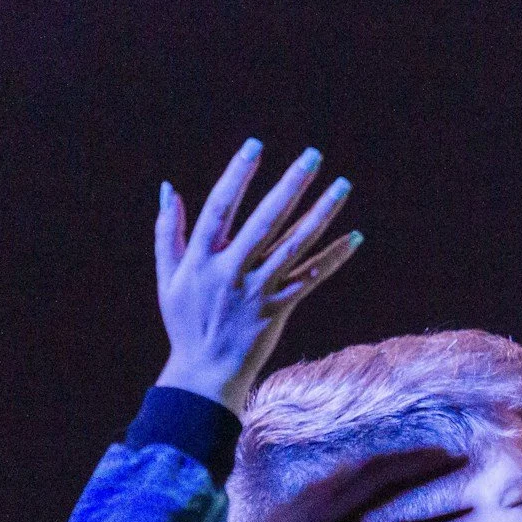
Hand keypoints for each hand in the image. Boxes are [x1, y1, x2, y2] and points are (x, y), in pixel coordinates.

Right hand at [154, 139, 359, 414]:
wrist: (205, 375)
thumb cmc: (185, 322)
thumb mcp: (169, 277)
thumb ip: (168, 231)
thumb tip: (168, 188)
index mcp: (201, 260)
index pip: (220, 207)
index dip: (238, 175)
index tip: (256, 146)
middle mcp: (231, 272)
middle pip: (266, 220)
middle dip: (291, 185)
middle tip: (313, 155)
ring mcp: (258, 291)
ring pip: (295, 245)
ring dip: (321, 214)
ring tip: (342, 185)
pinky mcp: (279, 309)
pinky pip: (311, 279)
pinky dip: (333, 258)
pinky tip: (354, 237)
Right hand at [210, 449, 468, 521]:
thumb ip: (317, 502)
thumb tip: (346, 483)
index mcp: (312, 499)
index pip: (368, 467)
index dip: (406, 457)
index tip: (437, 452)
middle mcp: (326, 518)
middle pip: (386, 483)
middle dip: (426, 468)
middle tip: (461, 461)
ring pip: (395, 521)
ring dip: (434, 509)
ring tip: (467, 503)